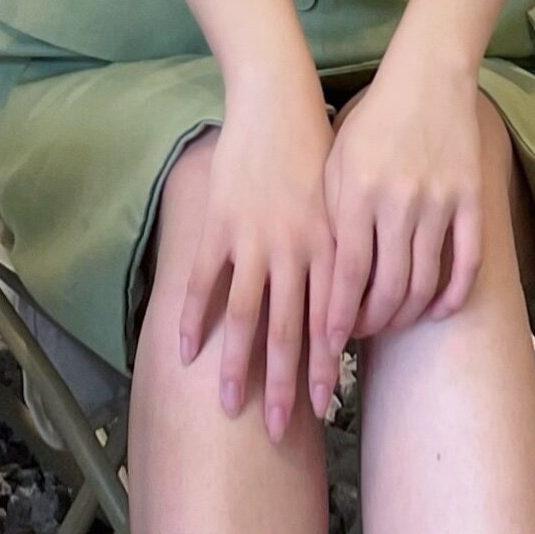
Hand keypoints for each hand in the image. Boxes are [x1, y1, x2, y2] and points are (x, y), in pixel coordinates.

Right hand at [175, 72, 333, 441]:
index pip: (330, 323)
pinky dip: (193, 319)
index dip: (326, 368)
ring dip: (236, 366)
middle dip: (285, 386)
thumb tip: (349, 306)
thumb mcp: (344, 205)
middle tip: (281, 430)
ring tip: (229, 407)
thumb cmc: (319, 154)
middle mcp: (295, 252)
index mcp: (331, 249)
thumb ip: (344, 254)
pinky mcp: (220, 227)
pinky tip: (184, 353)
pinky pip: (203, 284)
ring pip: (246, 317)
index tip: (325, 409)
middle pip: (290, 332)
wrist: (280, 103)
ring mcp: (254, 241)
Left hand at [315, 42, 486, 387]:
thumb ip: (329, 215)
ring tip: (391, 323)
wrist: (427, 77)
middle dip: (371, 322)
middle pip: (387, 287)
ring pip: (425, 282)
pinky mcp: (472, 199)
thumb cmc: (371, 122)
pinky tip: (437, 311)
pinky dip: (453, 295)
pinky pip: (467, 263)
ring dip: (406, 314)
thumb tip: (322, 278)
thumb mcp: (336, 161)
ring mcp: (439, 202)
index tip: (330, 344)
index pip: (346, 274)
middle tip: (360, 334)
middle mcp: (397, 202)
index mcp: (356, 193)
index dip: (338, 316)